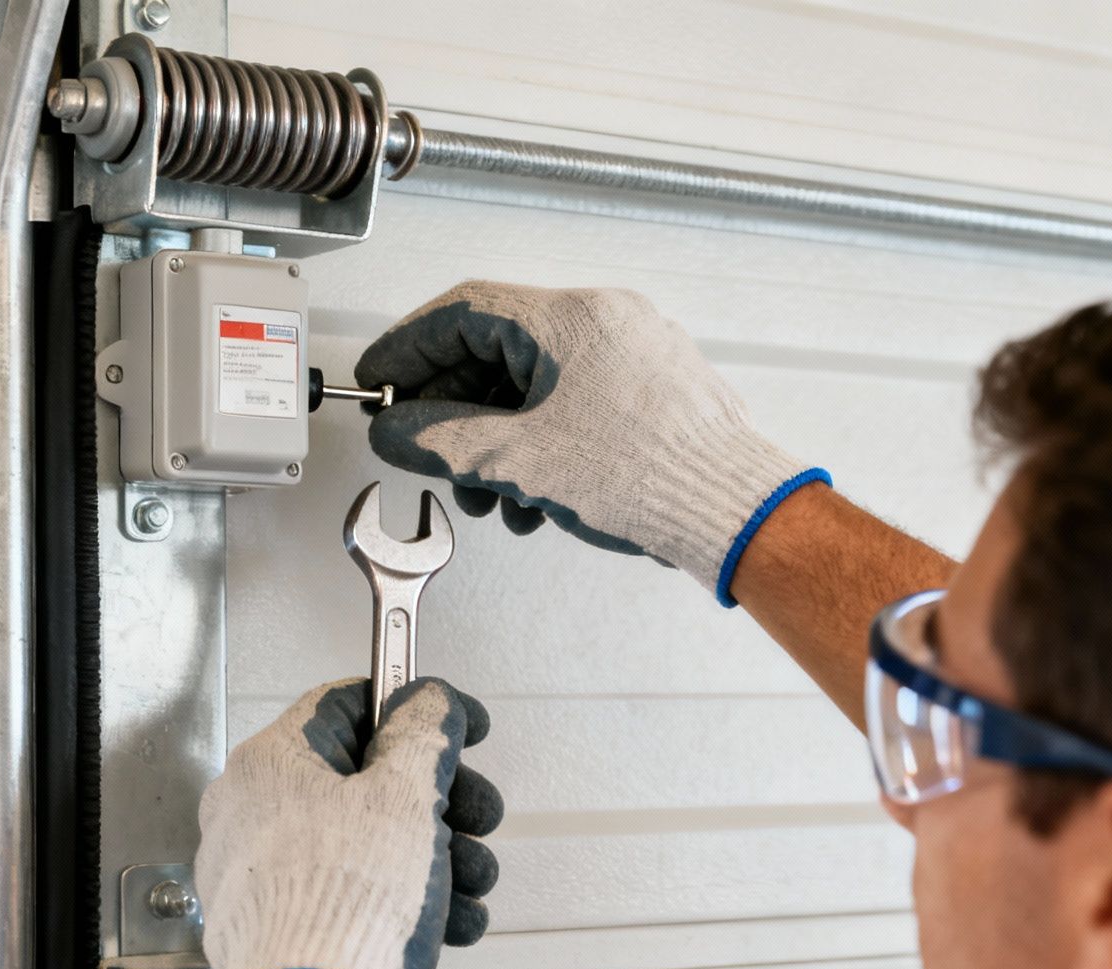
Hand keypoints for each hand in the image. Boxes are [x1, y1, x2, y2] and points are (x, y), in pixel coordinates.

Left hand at [195, 677, 502, 968]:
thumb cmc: (340, 908)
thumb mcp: (405, 797)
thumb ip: (424, 737)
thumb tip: (429, 702)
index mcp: (269, 764)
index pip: (346, 704)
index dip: (413, 707)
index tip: (455, 720)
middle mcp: (252, 813)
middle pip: (363, 778)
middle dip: (438, 799)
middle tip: (476, 815)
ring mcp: (261, 873)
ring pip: (364, 841)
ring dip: (433, 853)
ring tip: (471, 880)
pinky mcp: (277, 925)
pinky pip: (347, 890)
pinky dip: (400, 896)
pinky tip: (449, 918)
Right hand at [358, 281, 828, 604]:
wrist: (733, 512)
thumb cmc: (647, 475)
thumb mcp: (517, 460)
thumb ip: (439, 440)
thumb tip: (394, 431)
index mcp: (570, 320)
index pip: (461, 311)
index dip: (407, 348)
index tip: (379, 381)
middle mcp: (605, 322)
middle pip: (495, 350)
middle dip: (451, 408)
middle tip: (421, 447)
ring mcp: (632, 354)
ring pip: (533, 383)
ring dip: (493, 437)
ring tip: (486, 494)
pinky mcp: (650, 389)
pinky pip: (571, 401)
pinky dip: (536, 441)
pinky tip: (530, 494)